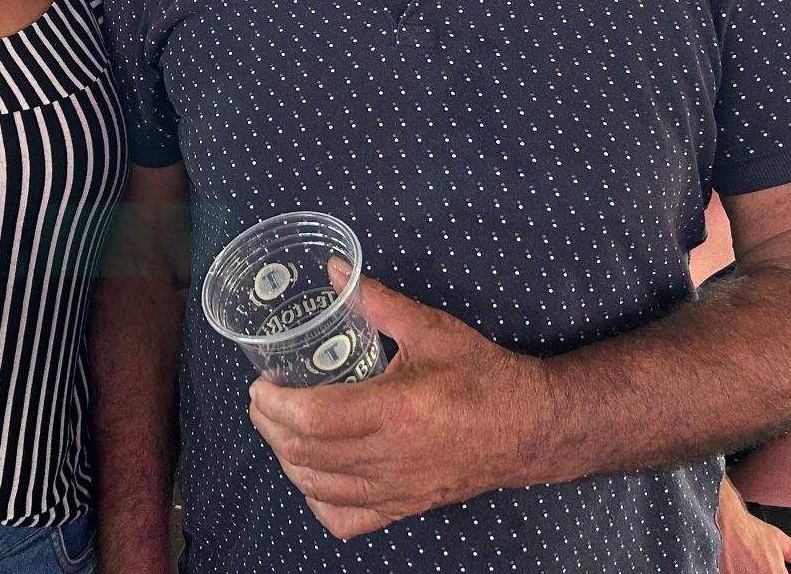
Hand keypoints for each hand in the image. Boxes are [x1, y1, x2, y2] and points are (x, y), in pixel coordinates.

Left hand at [247, 264, 549, 539]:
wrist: (531, 427)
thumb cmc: (483, 375)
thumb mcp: (431, 329)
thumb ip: (377, 301)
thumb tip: (333, 271)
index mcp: (397, 411)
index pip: (315, 418)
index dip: (275, 405)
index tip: (260, 386)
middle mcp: (392, 457)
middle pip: (307, 453)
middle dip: (271, 428)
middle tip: (261, 403)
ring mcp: (398, 489)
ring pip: (319, 487)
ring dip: (288, 460)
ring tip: (277, 430)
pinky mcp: (405, 507)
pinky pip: (346, 519)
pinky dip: (318, 500)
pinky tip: (312, 475)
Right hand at [717, 481, 790, 571]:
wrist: (721, 523)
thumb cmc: (748, 531)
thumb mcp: (779, 539)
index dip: (782, 572)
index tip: (780, 569)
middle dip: (765, 570)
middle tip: (761, 564)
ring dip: (753, 571)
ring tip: (749, 564)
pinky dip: (741, 571)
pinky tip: (741, 566)